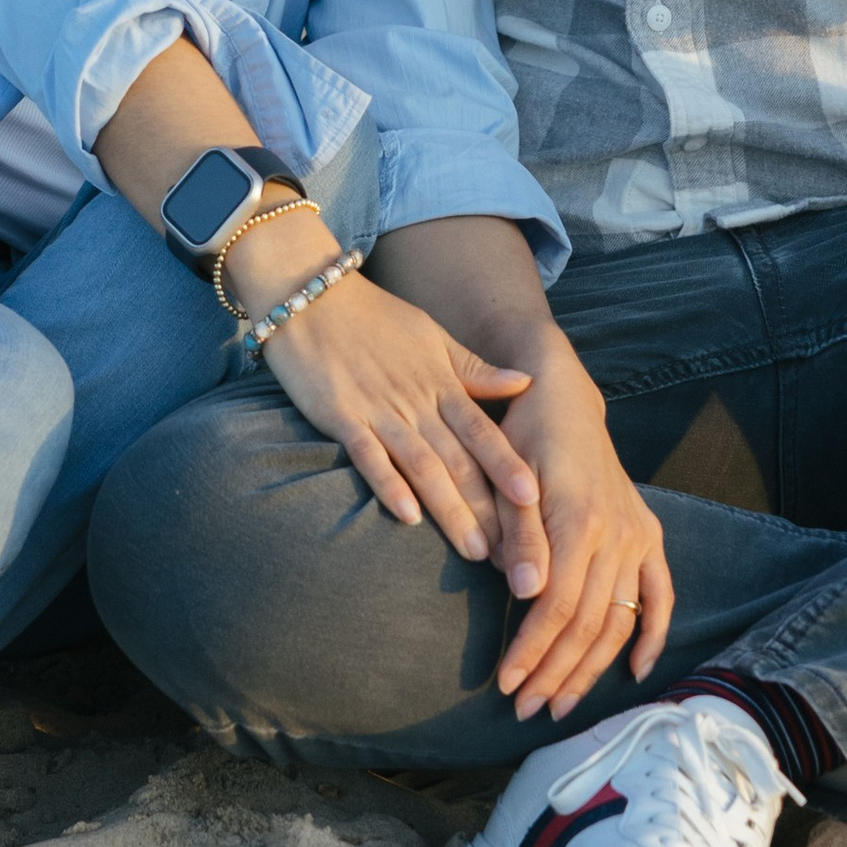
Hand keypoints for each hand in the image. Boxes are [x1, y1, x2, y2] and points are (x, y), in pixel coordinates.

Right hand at [255, 249, 539, 570]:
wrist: (311, 296)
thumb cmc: (375, 318)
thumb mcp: (432, 336)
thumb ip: (474, 368)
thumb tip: (524, 382)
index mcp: (440, 382)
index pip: (482, 431)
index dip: (508, 465)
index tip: (535, 500)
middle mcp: (415, 400)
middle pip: (458, 459)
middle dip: (486, 506)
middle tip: (512, 550)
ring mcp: (377, 409)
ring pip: (422, 465)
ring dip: (449, 508)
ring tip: (473, 547)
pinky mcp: (340, 416)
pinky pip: (368, 455)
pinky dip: (388, 485)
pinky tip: (408, 516)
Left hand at [492, 341, 673, 722]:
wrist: (563, 400)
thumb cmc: (524, 437)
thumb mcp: (509, 477)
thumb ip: (520, 535)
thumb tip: (526, 592)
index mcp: (580, 519)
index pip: (557, 605)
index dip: (532, 650)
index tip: (506, 683)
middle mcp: (617, 532)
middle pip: (588, 622)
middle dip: (555, 672)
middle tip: (525, 709)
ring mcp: (638, 535)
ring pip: (620, 618)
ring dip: (591, 669)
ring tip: (561, 705)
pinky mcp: (648, 534)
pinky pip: (660, 594)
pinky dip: (653, 635)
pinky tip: (635, 672)